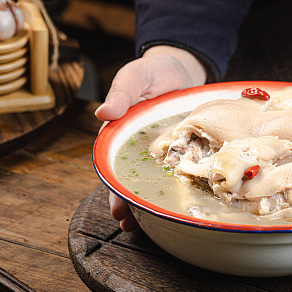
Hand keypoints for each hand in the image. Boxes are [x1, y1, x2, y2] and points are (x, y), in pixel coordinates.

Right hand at [95, 45, 206, 230]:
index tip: (116, 207)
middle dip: (131, 204)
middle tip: (131, 225)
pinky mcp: (184, 148)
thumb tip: (103, 113)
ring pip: (156, 180)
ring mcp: (163, 150)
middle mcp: (139, 147)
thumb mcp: (134, 77)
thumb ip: (120, 94)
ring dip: (153, 200)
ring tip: (154, 224)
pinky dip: (183, 185)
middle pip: (131, 180)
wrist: (182, 66)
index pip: (112, 166)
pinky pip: (183, 169)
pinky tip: (188, 201)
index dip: (113, 188)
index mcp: (120, 134)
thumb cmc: (152, 70)